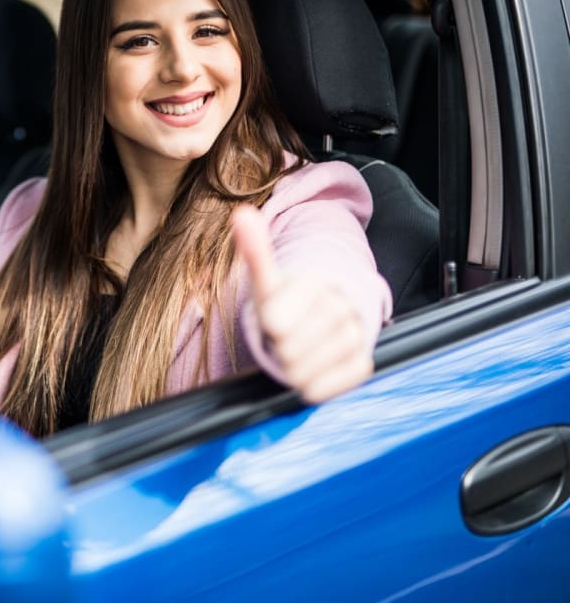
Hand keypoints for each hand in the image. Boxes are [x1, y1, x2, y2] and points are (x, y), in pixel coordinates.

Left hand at [230, 204, 373, 402]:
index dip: (269, 324)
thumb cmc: (285, 303)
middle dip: (278, 346)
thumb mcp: (267, 280)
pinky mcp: (361, 365)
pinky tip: (312, 366)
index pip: (276, 321)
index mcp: (316, 282)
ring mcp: (355, 336)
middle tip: (286, 334)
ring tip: (298, 348)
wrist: (318, 322)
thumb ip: (255, 249)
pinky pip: (321, 388)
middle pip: (287, 348)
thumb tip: (241, 214)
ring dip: (291, 367)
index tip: (275, 316)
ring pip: (302, 371)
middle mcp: (342, 307)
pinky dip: (309, 384)